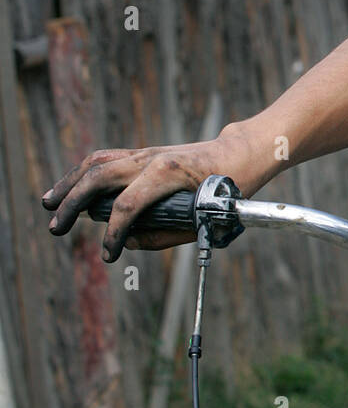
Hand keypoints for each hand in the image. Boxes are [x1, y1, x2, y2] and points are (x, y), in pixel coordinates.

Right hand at [42, 124, 263, 262]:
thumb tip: (128, 243)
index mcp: (169, 174)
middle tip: (54, 228)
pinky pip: (106, 159)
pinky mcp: (143, 154)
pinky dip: (83, 173)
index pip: (128, 205)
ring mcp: (146, 153)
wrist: (238, 155)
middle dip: (73, 203)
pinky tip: (69, 187)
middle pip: (100, 178)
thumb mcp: (202, 222)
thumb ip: (163, 235)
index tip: (109, 255)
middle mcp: (153, 158)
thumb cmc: (225, 191)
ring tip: (48, 204)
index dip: (114, 234)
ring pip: (97, 163)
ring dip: (70, 183)